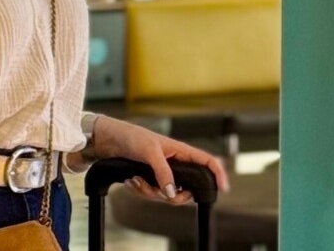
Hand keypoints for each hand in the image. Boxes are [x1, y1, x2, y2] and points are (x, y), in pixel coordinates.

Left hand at [85, 115, 230, 202]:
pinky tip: (132, 180)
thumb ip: (163, 172)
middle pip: (187, 188)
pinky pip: (153, 193)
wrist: (111, 140)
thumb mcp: (150, 153)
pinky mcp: (151, 178)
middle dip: (173, 196)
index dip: (218, 174)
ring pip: (167, 194)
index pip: (207, 162)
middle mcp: (175, 163)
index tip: (222, 188)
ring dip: (150, 191)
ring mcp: (163, 172)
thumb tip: (171, 192)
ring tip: (137, 180)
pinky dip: (141, 190)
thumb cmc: (133, 137)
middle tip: (160, 193)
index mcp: (182, 151)